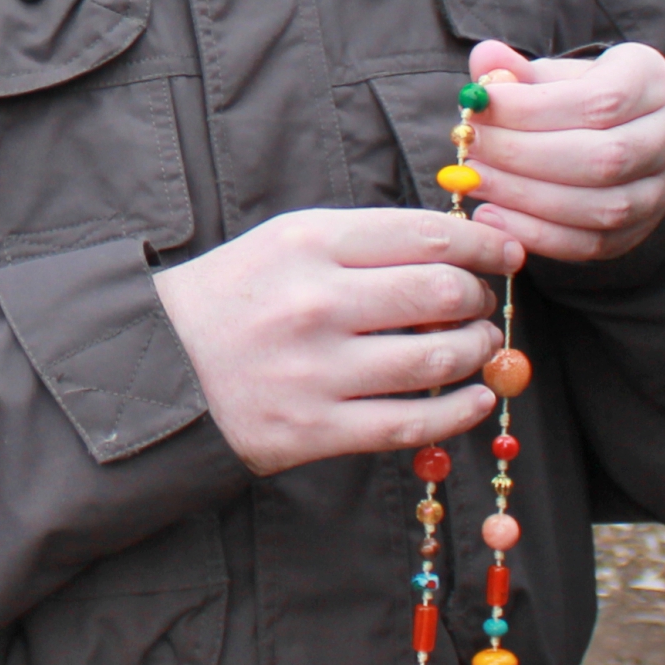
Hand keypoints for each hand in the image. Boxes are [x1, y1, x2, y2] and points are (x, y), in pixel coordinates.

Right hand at [155, 206, 527, 473]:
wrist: (159, 366)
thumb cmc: (233, 296)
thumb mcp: (286, 243)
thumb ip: (363, 243)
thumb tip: (455, 249)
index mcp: (309, 243)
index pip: (426, 236)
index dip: (482, 245)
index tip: (506, 253)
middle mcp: (317, 303)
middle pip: (441, 293)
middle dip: (479, 298)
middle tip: (481, 304)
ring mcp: (318, 370)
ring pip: (436, 359)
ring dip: (477, 352)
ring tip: (479, 347)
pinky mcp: (316, 429)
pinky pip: (412, 424)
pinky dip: (458, 412)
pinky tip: (473, 399)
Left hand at [457, 39, 664, 262]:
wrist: (618, 131)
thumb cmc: (576, 96)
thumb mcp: (551, 73)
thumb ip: (515, 70)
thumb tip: (484, 60)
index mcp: (651, 80)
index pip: (598, 100)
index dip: (532, 109)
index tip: (479, 108)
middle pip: (601, 157)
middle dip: (523, 155)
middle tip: (470, 147)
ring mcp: (661, 189)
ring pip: (600, 206)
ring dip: (525, 198)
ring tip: (475, 180)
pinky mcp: (640, 229)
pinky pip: (591, 243)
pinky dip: (536, 234)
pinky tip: (492, 216)